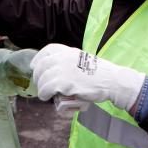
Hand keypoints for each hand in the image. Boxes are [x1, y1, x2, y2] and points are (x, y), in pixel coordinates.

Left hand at [31, 43, 145, 111]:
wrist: (112, 81)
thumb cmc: (100, 73)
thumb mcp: (83, 59)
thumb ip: (69, 61)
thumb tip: (56, 69)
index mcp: (69, 51)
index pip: (48, 50)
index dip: (38, 58)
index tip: (34, 66)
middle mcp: (64, 58)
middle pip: (42, 65)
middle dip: (38, 75)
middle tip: (40, 84)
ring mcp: (64, 70)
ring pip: (43, 79)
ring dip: (41, 87)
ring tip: (44, 93)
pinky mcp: (65, 83)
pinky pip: (47, 88)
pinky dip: (44, 94)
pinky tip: (46, 97)